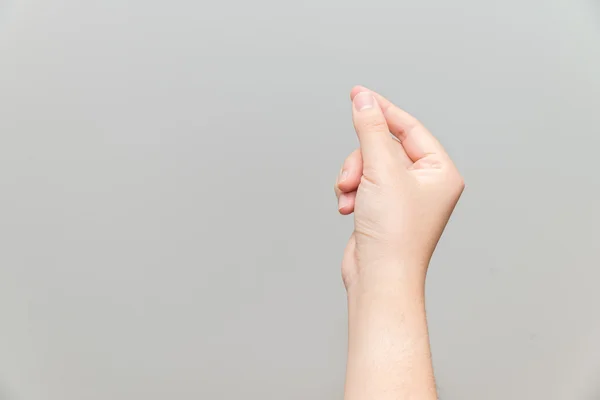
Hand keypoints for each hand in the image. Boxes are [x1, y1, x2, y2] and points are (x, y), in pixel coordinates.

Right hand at [334, 86, 463, 290]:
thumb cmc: (393, 233)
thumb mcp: (381, 170)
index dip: (382, 110)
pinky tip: (348, 209)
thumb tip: (363, 99)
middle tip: (352, 176)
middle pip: (383, 148)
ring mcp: (402, 198)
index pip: (409, 127)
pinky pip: (361, 184)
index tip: (357, 94)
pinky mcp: (382, 210)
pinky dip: (350, 192)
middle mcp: (424, 184)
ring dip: (352, 177)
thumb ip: (370, 129)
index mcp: (440, 172)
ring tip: (350, 197)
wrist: (379, 278)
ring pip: (367, 166)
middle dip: (361, 160)